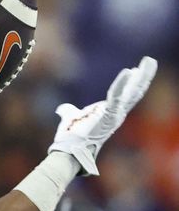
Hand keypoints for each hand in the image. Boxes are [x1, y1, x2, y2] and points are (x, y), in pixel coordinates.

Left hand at [48, 56, 156, 174]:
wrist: (68, 150)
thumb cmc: (70, 137)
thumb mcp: (71, 118)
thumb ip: (68, 112)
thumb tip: (60, 109)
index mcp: (110, 113)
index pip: (127, 95)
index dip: (133, 82)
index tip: (135, 69)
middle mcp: (117, 114)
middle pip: (136, 92)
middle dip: (145, 75)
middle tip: (150, 60)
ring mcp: (115, 115)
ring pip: (133, 92)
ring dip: (142, 76)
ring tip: (148, 61)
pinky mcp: (109, 115)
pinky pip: (117, 96)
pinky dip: (122, 83)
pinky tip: (129, 71)